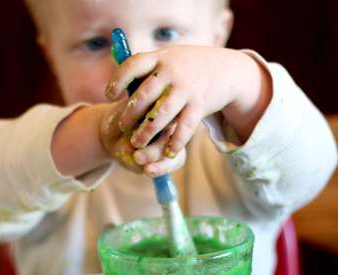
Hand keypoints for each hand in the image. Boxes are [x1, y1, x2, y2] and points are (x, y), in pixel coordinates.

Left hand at [105, 46, 271, 170]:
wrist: (228, 69)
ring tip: (136, 143)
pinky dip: (174, 142)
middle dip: (130, 113)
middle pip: (144, 95)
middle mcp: (172, 72)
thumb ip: (148, 68)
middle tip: (122, 126)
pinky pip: (184, 127)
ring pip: (161, 115)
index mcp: (160, 57)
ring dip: (146, 132)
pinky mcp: (200, 105)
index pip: (132, 66)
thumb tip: (120, 80)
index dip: (118, 80)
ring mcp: (186, 89)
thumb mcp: (169, 58)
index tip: (110, 95)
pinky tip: (166, 152)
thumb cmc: (189, 67)